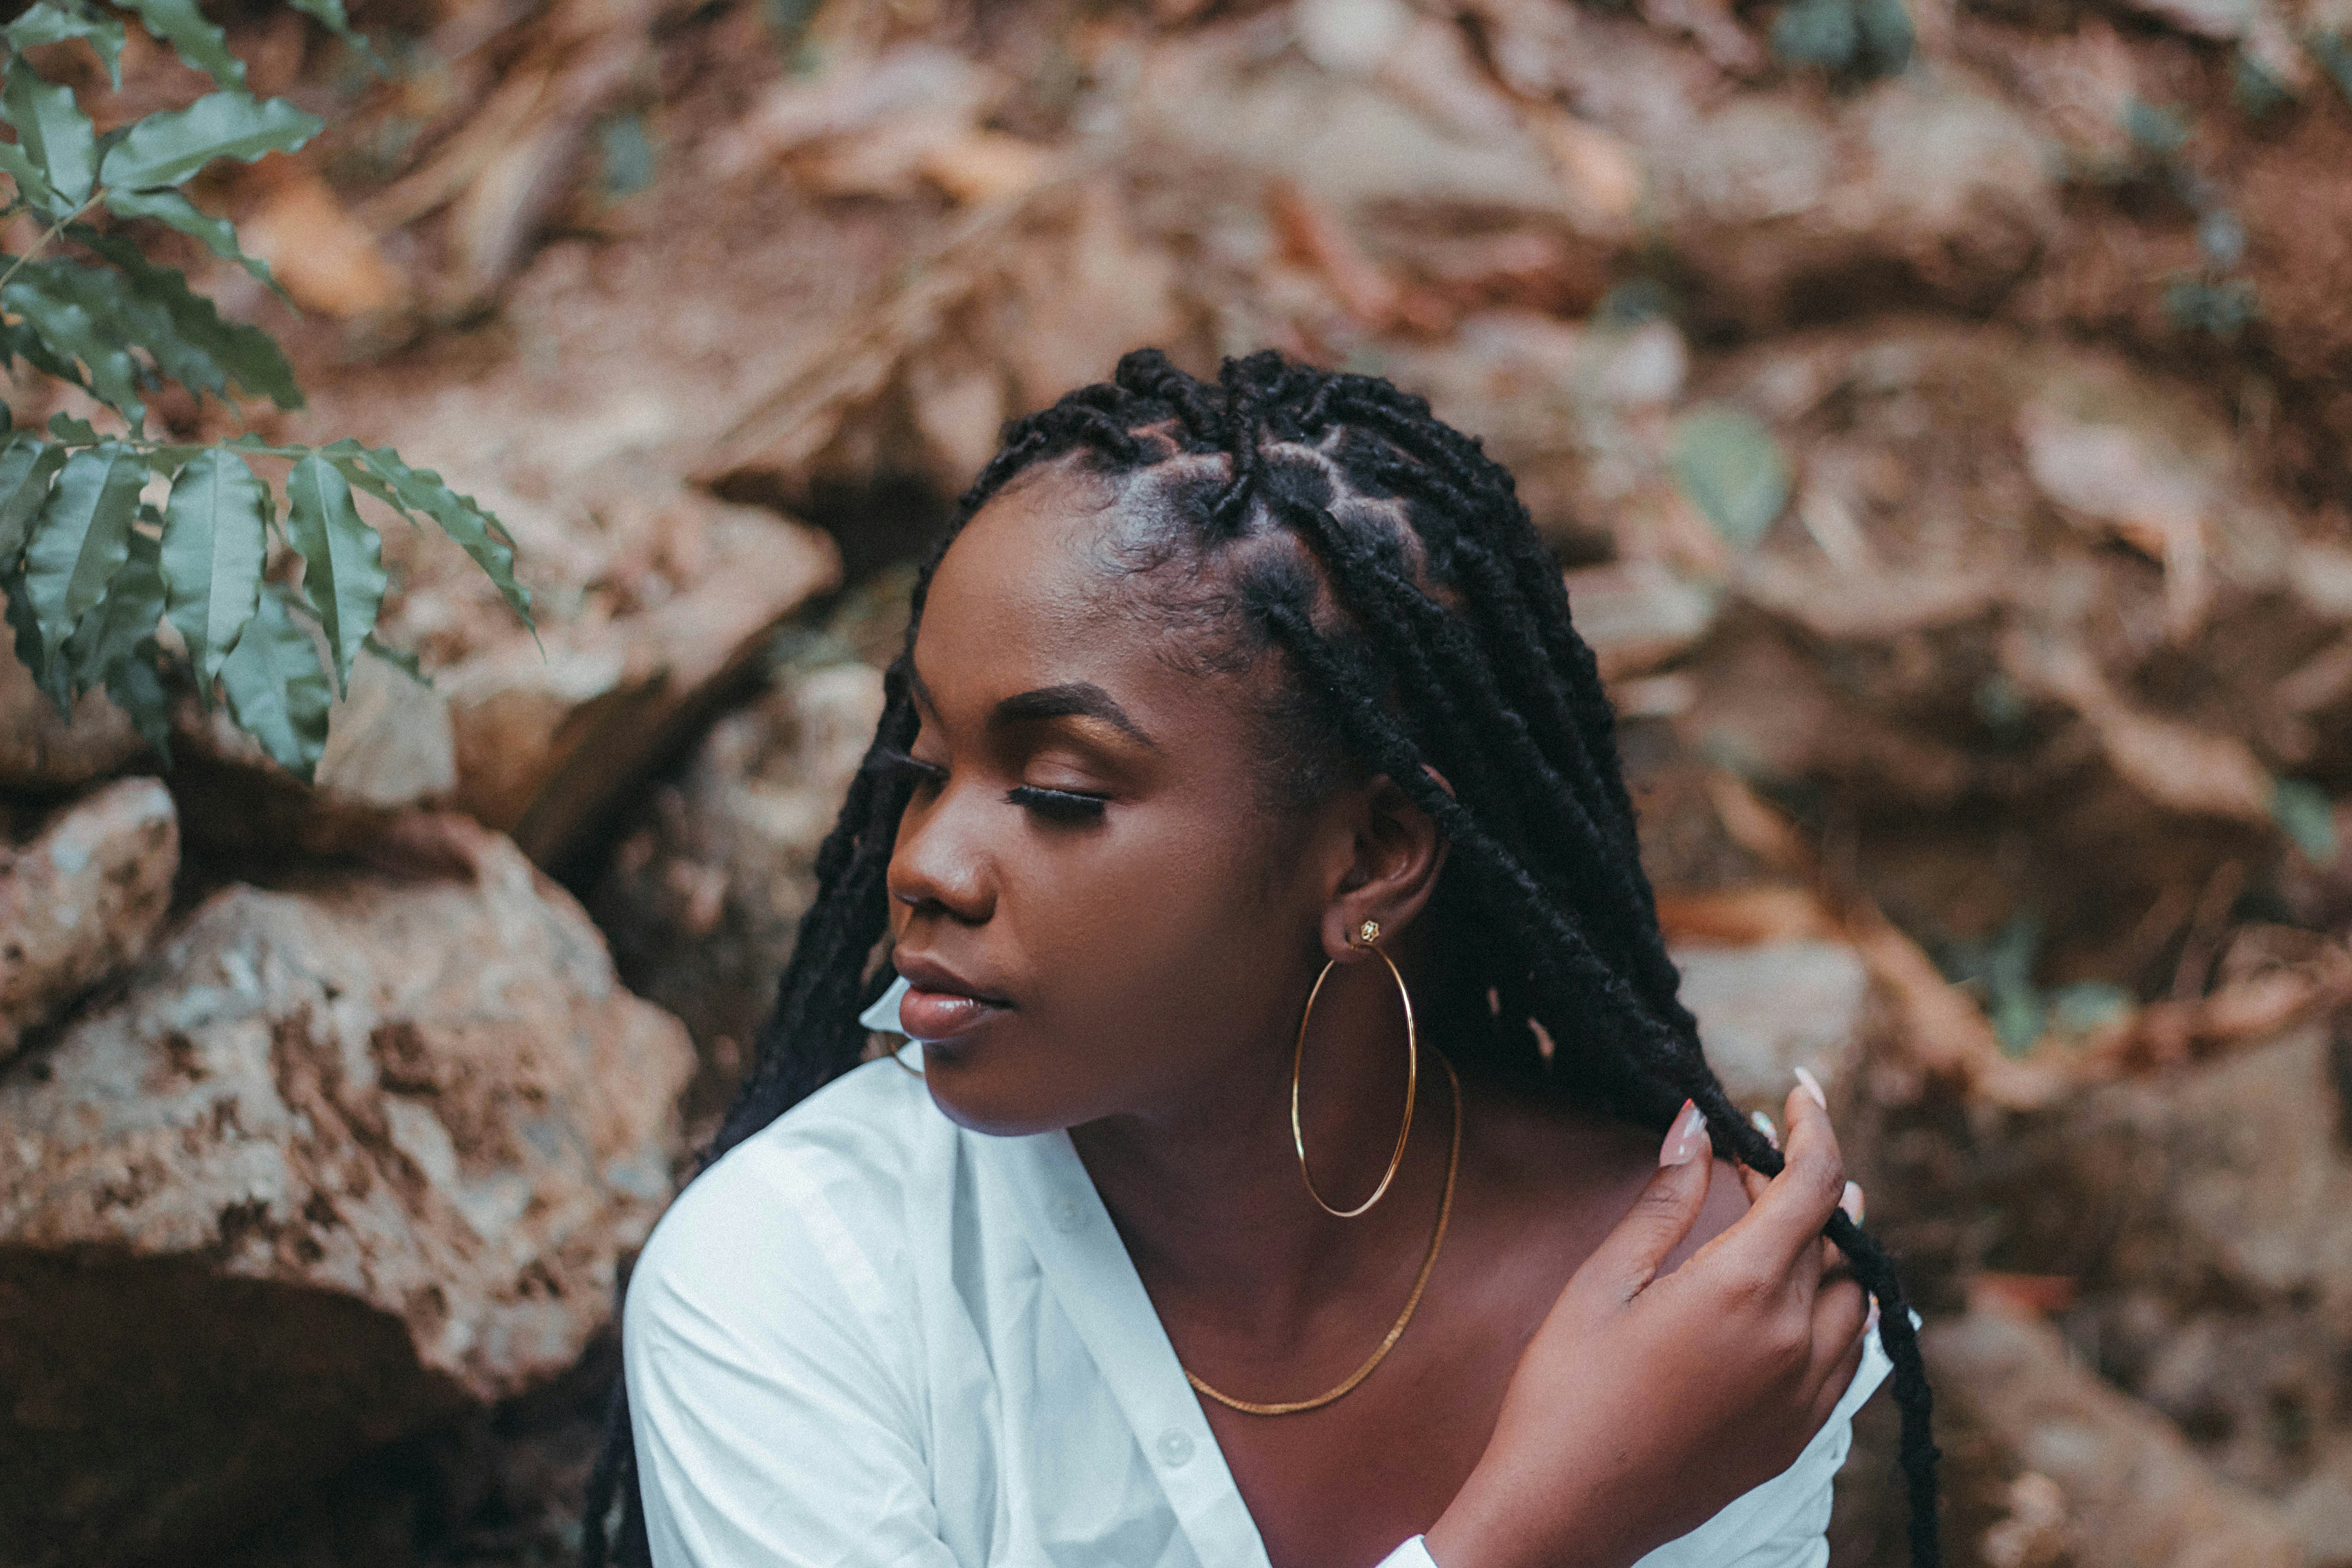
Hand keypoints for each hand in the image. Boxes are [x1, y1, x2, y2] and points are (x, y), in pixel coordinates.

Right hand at [1424, 1084, 1868, 1567]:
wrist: (1568, 1509)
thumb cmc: (1567, 1390)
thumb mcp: (1604, 1281)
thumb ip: (1664, 1200)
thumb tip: (1697, 1123)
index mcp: (1743, 1290)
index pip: (1815, 1184)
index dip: (1815, 1125)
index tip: (1798, 1089)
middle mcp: (1793, 1340)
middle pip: (1835, 1235)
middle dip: (1800, 1182)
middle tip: (1746, 1159)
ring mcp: (1803, 1394)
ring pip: (1854, 1295)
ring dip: (1828, 1245)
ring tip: (1780, 1217)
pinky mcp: (1797, 1434)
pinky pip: (1847, 1354)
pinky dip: (1835, 1307)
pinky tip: (1793, 1296)